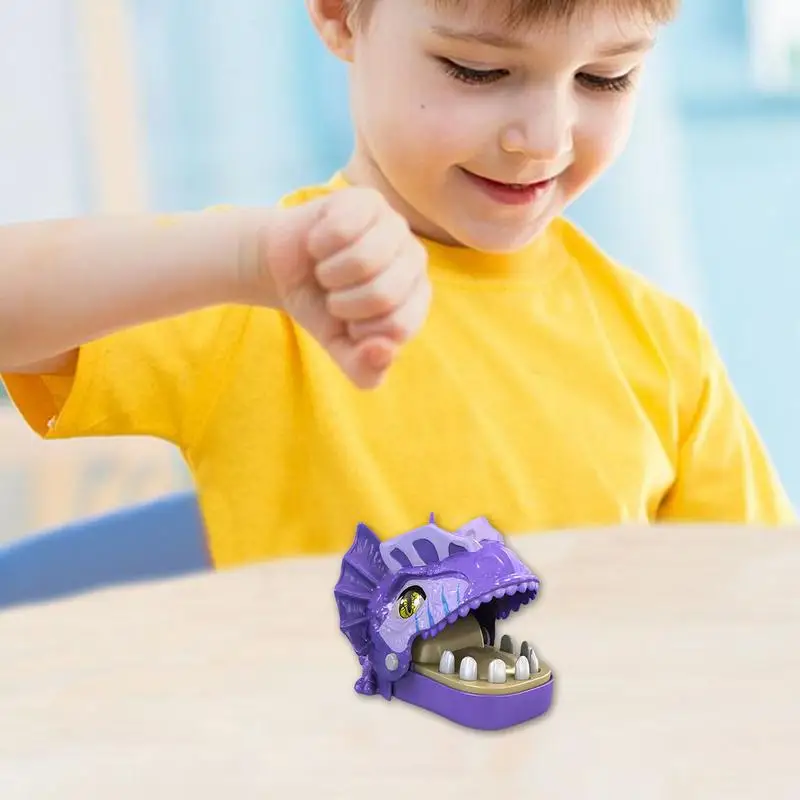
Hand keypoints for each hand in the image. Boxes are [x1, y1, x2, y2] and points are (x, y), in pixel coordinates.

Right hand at [254, 187, 430, 388]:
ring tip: (327, 270)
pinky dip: (319, 243)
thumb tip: (381, 352)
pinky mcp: (367, 200)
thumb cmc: (321, 308)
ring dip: (331, 273)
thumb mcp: (341, 350)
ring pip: (364, 260)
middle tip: (334, 295)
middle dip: (343, 303)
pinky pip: (342, 228)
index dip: (360, 332)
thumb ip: (365, 370)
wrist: (284, 269)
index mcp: (417, 299)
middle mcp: (415, 260)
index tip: (349, 323)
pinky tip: (320, 243)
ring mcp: (394, 226)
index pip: (398, 328)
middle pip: (383, 294)